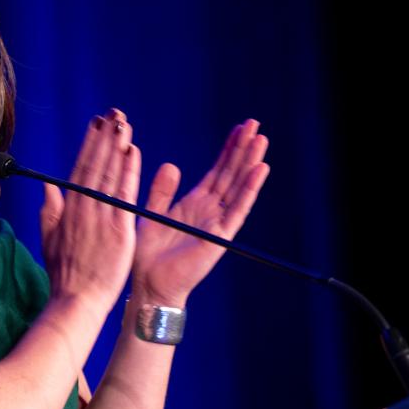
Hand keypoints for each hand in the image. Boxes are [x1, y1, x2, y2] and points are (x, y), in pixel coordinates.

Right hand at [41, 109, 140, 310]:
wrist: (77, 300)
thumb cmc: (65, 273)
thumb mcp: (49, 238)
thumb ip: (50, 210)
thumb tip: (48, 186)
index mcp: (68, 209)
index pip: (80, 168)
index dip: (90, 144)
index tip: (97, 124)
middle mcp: (84, 208)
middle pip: (95, 165)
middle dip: (104, 137)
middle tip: (113, 114)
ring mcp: (101, 217)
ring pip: (109, 174)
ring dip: (117, 146)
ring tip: (123, 123)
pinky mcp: (118, 229)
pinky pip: (125, 194)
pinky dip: (129, 172)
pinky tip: (133, 152)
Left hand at [131, 119, 269, 306]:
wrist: (148, 284)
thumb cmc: (148, 255)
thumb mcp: (151, 212)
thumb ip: (161, 191)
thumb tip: (172, 165)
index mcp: (195, 204)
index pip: (218, 171)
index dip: (229, 150)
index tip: (239, 128)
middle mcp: (210, 211)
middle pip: (231, 174)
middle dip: (243, 149)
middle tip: (255, 124)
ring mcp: (217, 224)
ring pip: (238, 187)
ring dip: (250, 163)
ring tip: (261, 140)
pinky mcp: (219, 237)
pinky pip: (237, 210)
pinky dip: (249, 189)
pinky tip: (259, 170)